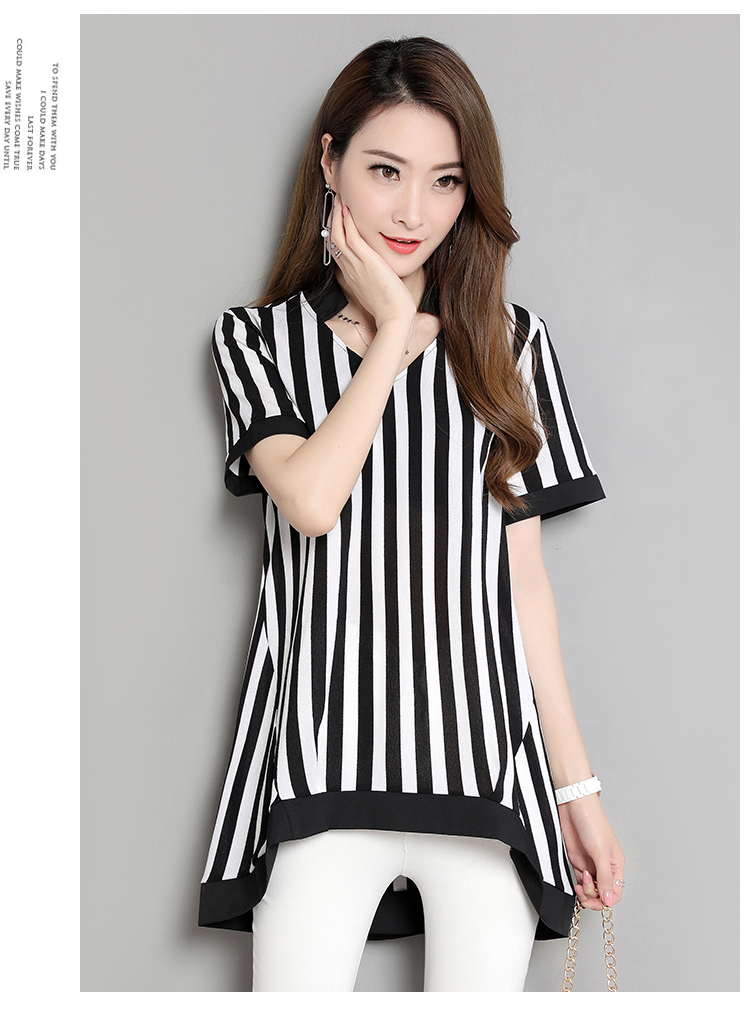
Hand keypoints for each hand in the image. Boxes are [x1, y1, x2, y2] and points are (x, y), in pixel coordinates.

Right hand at [327, 197, 417, 329]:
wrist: (394, 318)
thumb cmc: (390, 307)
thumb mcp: (379, 288)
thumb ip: (377, 276)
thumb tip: (383, 269)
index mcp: (352, 275)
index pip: (337, 249)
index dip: (335, 232)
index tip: (339, 219)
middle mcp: (350, 269)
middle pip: (333, 240)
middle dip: (332, 220)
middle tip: (336, 203)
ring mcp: (356, 265)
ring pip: (338, 236)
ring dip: (337, 216)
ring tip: (339, 200)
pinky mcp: (367, 262)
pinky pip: (351, 238)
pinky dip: (347, 223)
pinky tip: (348, 210)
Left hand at [557, 793, 624, 909]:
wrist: (573, 807)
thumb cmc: (592, 822)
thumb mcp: (600, 852)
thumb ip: (605, 878)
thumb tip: (610, 900)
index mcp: (616, 865)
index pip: (616, 892)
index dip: (607, 900)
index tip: (597, 900)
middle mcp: (604, 866)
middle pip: (602, 894)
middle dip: (593, 896)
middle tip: (585, 890)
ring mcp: (590, 864)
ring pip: (590, 890)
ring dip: (585, 891)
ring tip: (581, 880)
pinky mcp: (578, 861)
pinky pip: (580, 881)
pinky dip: (578, 885)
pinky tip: (576, 881)